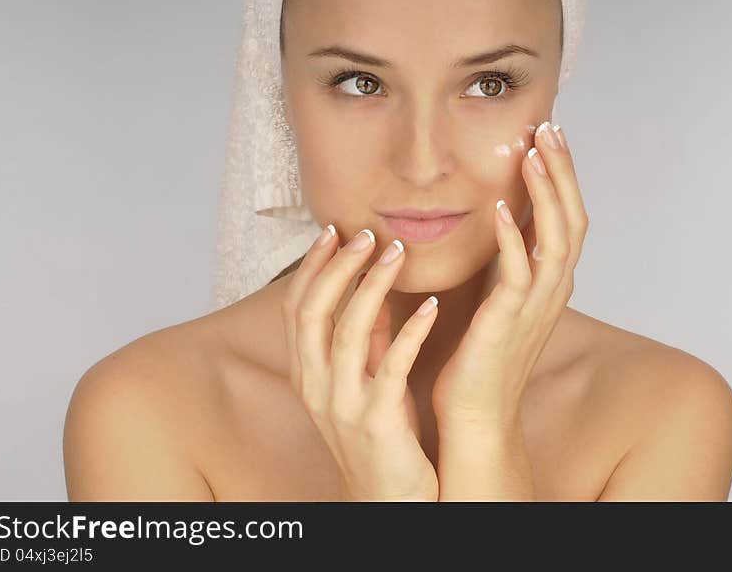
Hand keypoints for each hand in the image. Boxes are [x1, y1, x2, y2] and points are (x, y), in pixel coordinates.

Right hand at [282, 225, 439, 500]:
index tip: (333, 231)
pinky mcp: (379, 421)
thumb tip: (371, 289)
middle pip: (313, 312)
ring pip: (349, 330)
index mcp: (307, 374)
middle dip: (336, 266)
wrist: (388, 500)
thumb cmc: (380, 437)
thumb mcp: (363, 382)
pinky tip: (434, 305)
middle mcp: (316, 387)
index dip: (312, 267)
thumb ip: (365, 339)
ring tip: (397, 252)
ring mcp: (344, 405)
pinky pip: (393, 365)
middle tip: (365, 233)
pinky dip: (412, 330)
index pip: (297, 308)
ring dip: (373, 285)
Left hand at [432, 121, 588, 431]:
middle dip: (562, 171)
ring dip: (546, 193)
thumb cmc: (478, 357)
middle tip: (549, 128)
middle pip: (572, 218)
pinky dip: (514, 238)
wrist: (474, 414)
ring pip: (556, 238)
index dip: (561, 177)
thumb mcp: (494, 298)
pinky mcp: (509, 321)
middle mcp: (552, 290)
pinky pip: (519, 273)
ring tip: (533, 152)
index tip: (546, 136)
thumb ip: (502, 261)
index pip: (566, 218)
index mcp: (548, 282)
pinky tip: (501, 207)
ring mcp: (536, 306)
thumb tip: (495, 222)